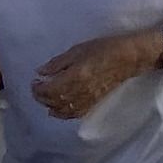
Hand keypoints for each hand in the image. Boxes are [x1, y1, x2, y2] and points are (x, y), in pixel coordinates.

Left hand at [33, 29, 157, 120]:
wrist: (128, 58)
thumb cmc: (103, 49)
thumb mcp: (77, 50)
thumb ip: (58, 63)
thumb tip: (40, 72)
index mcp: (75, 76)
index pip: (50, 90)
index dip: (38, 88)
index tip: (34, 82)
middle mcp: (80, 91)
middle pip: (54, 101)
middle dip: (41, 97)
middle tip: (36, 89)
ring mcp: (87, 99)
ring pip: (63, 110)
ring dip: (50, 106)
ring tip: (44, 99)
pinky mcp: (94, 102)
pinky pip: (75, 113)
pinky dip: (63, 114)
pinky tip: (57, 110)